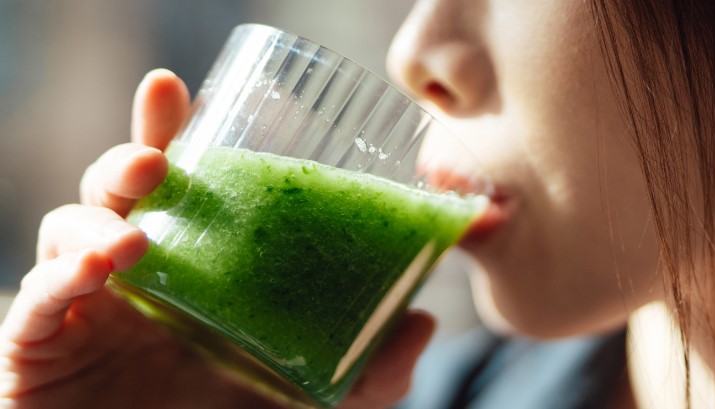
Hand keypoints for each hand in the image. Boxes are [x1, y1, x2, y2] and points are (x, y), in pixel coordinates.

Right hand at [0, 69, 433, 408]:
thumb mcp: (311, 398)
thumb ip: (369, 371)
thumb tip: (424, 324)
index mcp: (190, 265)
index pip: (177, 185)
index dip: (168, 134)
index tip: (177, 92)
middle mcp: (134, 273)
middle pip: (116, 191)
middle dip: (129, 159)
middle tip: (158, 157)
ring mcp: (83, 307)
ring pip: (67, 230)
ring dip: (95, 220)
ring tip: (136, 237)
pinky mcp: (41, 347)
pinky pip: (34, 303)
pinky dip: (57, 281)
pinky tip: (97, 273)